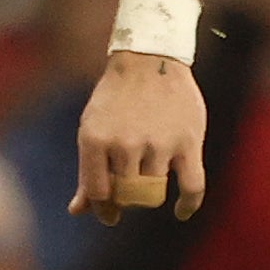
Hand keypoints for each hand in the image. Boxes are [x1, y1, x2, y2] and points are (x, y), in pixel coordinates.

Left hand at [72, 49, 207, 222]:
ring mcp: (158, 144)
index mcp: (96, 139)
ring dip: (151, 195)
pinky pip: (191, 187)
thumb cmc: (117, 98)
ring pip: (153, 194)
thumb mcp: (93, 129)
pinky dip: (187, 205)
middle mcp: (125, 144)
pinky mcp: (188, 143)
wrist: (150, 58)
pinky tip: (181, 212)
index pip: (98, 193)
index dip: (103, 208)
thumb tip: (78, 211)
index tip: (110, 212)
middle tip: (131, 193)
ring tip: (150, 183)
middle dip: (127, 200)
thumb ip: (87, 171)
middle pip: (126, 197)